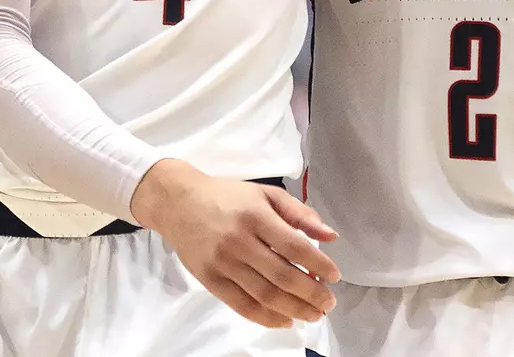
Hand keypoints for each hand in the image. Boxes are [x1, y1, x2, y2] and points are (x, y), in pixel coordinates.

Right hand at [130, 159, 340, 328]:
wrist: (178, 203)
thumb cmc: (228, 196)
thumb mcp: (265, 193)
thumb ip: (299, 213)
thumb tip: (330, 237)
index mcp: (255, 216)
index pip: (294, 246)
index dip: (318, 264)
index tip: (335, 276)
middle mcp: (239, 241)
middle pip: (282, 276)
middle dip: (311, 293)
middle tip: (329, 303)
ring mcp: (222, 264)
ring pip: (264, 295)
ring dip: (294, 309)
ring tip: (313, 314)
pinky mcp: (210, 280)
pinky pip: (242, 306)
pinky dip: (267, 317)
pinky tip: (285, 319)